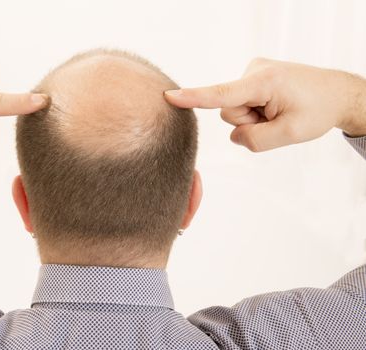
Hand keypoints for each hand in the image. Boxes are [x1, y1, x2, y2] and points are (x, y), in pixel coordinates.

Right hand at [165, 58, 365, 151]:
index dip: (194, 97)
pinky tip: (275, 105)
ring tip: (279, 111)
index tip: (170, 95)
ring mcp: (254, 71)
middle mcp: (255, 71)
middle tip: (278, 119)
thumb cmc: (318, 110)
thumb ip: (255, 141)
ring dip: (254, 118)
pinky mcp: (254, 76)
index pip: (222, 94)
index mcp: (264, 82)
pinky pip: (242, 102)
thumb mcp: (290, 134)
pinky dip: (256, 110)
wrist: (337, 93)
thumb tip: (235, 136)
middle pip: (229, 112)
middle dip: (249, 122)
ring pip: (235, 110)